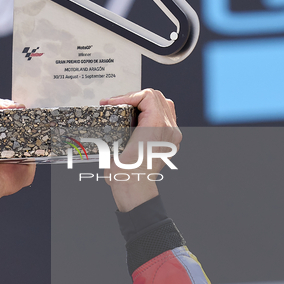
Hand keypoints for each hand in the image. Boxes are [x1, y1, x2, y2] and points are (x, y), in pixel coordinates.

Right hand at [99, 89, 181, 211]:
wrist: (134, 187)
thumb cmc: (124, 171)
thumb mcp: (113, 142)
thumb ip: (116, 121)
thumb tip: (110, 109)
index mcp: (156, 126)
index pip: (146, 96)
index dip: (126, 96)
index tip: (111, 103)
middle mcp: (169, 129)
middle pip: (156, 97)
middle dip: (134, 97)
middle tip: (116, 104)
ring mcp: (172, 135)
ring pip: (164, 104)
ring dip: (145, 103)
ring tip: (128, 108)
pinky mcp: (171, 141)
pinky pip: (167, 117)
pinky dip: (153, 113)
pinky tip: (139, 119)